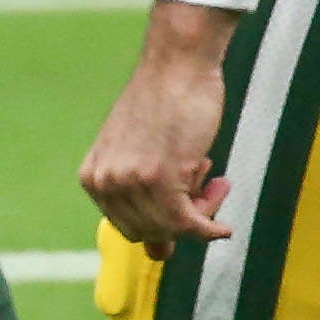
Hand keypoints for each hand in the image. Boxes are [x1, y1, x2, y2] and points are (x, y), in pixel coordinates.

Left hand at [83, 9, 237, 256]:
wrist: (178, 64)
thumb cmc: (167, 103)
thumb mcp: (144, 155)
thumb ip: (146, 200)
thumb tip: (157, 255)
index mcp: (93, 178)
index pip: (128, 228)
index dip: (163, 223)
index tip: (188, 203)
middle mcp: (104, 183)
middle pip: (150, 232)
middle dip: (184, 219)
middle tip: (209, 187)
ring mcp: (129, 182)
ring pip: (173, 228)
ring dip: (204, 213)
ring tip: (215, 178)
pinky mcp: (159, 178)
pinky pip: (189, 224)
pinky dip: (210, 229)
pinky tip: (226, 229)